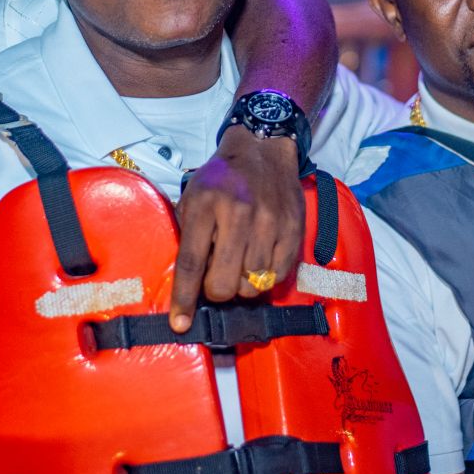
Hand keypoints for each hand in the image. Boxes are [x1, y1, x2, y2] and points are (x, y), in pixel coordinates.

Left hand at [171, 127, 303, 331]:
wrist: (263, 149)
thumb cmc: (221, 178)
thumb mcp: (193, 196)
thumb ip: (188, 235)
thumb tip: (186, 283)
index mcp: (206, 205)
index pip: (192, 263)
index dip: (185, 299)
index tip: (180, 324)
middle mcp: (239, 214)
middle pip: (224, 283)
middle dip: (217, 290)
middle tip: (216, 278)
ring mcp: (270, 223)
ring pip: (252, 286)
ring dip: (242, 285)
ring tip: (239, 264)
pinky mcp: (293, 230)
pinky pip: (278, 276)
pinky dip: (265, 278)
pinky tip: (259, 260)